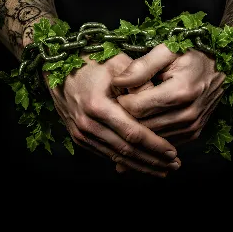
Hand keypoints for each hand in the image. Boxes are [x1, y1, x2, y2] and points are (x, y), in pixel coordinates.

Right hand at [46, 52, 180, 176]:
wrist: (58, 66)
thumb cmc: (92, 61)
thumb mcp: (118, 63)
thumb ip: (140, 83)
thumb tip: (160, 102)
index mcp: (97, 105)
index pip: (132, 132)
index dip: (154, 144)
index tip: (173, 151)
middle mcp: (87, 123)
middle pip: (125, 150)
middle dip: (152, 161)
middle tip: (174, 166)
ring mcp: (81, 133)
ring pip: (116, 156)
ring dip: (141, 166)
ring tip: (163, 170)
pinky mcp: (79, 137)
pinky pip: (105, 154)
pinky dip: (125, 162)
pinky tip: (142, 165)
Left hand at [113, 44, 224, 144]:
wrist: (223, 66)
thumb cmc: (193, 54)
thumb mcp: (168, 49)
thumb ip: (142, 66)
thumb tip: (117, 82)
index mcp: (180, 91)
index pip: (136, 108)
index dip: (122, 99)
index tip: (119, 89)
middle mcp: (188, 114)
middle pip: (142, 125)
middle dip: (127, 114)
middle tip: (123, 98)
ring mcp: (192, 127)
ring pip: (151, 136)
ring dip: (138, 125)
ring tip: (134, 107)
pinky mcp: (193, 134)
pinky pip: (163, 140)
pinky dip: (151, 133)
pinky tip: (145, 121)